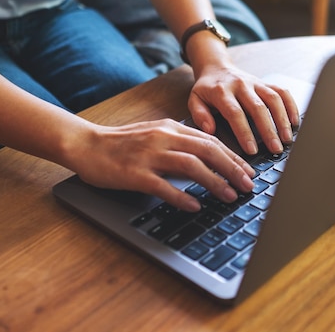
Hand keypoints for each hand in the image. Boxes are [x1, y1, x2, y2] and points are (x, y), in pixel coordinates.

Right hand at [69, 119, 255, 211]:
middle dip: (232, 169)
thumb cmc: (122, 143)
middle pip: (208, 151)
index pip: (211, 141)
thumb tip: (209, 160)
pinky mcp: (134, 173)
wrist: (86, 144)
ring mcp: (149, 155)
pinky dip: (182, 197)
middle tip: (248, 186)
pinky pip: (163, 186)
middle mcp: (163, 138)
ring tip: (229, 196)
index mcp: (171, 128)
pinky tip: (195, 206)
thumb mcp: (156, 135)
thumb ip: (181, 144)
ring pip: (191, 166)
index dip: (233, 158)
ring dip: (214, 182)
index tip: (248, 172)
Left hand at [187, 63, 299, 155]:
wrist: (217, 67)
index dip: (244, 132)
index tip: (252, 150)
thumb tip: (210, 129)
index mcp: (222, 91)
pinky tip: (295, 122)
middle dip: (268, 130)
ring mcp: (256, 83)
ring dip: (282, 119)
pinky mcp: (266, 82)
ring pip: (273, 99)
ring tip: (287, 138)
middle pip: (258, 107)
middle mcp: (241, 85)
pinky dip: (291, 105)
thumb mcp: (195, 100)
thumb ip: (199, 115)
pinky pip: (282, 92)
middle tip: (275, 149)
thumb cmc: (207, 89)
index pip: (235, 113)